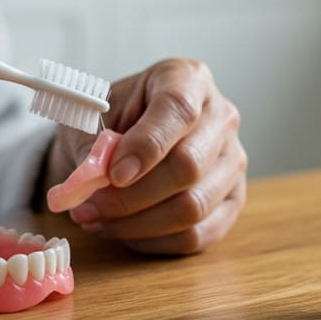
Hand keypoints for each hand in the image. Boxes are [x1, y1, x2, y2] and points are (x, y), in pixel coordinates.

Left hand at [44, 59, 246, 253]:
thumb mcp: (91, 119)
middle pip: (188, 166)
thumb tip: (90, 185)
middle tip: (87, 206)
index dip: (146, 146)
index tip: (113, 174)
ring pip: (193, 206)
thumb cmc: (109, 120)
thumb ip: (93, 149)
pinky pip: (198, 235)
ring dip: (136, 223)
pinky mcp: (232, 200)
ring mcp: (233, 160)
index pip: (178, 110)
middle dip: (131, 196)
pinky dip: (154, 241)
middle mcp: (221, 116)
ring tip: (96, 219)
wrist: (122, 136)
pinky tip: (123, 232)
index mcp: (186, 78)